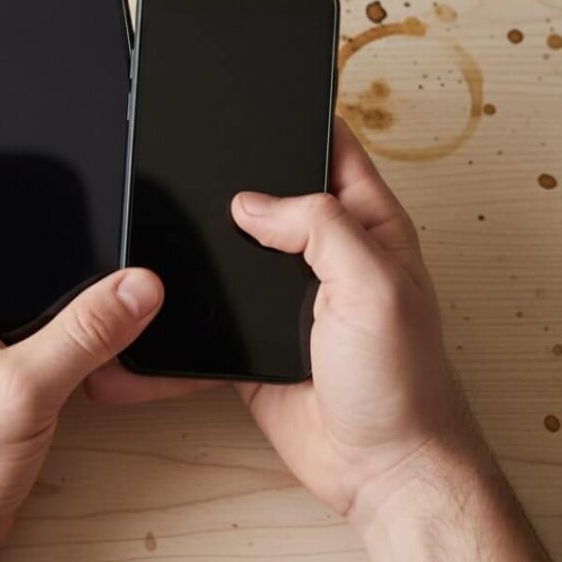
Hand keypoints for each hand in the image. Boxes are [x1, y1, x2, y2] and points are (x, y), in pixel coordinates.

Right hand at [89, 118, 554, 561]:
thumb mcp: (373, 285)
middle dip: (234, 174)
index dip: (299, 118)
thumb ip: (319, 227)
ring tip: (164, 216)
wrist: (375, 467)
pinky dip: (188, 300)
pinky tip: (159, 292)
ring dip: (206, 237)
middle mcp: (325, 252)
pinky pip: (214, 304)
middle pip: (272, 190)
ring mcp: (287, 291)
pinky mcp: (253, 333)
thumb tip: (251, 202)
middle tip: (190, 153)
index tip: (257, 94)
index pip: (332, 148)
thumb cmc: (402, 380)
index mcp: (366, 224)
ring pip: (236, 244)